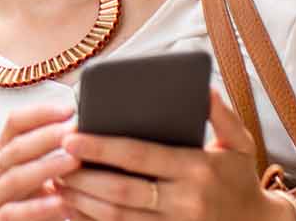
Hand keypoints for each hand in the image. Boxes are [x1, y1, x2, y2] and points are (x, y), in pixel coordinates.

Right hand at [0, 102, 82, 220]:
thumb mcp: (37, 183)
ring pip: (13, 178)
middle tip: (74, 132)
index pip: (14, 125)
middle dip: (47, 138)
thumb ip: (51, 161)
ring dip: (46, 168)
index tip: (69, 110)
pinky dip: (37, 208)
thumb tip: (84, 135)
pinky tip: (61, 202)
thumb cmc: (27, 213)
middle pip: (14, 149)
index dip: (40, 114)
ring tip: (74, 162)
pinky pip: (11, 213)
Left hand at [51, 87, 294, 219]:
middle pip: (122, 191)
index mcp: (196, 169)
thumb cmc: (240, 179)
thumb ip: (221, 115)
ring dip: (83, 203)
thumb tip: (203, 88)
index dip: (101, 148)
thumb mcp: (240, 144)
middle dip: (83, 177)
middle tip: (55, 162)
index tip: (71, 137)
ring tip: (58, 185)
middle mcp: (185, 202)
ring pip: (119, 218)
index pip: (140, 156)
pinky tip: (75, 211)